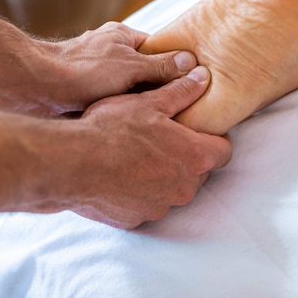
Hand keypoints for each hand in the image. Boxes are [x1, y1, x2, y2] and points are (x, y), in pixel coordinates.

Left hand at [41, 21, 197, 113]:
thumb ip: (160, 66)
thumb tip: (191, 63)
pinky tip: (129, 125)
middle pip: (143, 71)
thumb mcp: (130, 67)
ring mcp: (95, 72)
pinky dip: (119, 111)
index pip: (158, 51)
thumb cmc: (82, 70)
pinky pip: (110, 101)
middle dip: (155, 89)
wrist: (35, 87)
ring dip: (136, 103)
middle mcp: (109, 51)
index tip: (189, 88)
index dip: (174, 70)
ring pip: (127, 89)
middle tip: (176, 110)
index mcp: (122, 37)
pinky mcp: (83, 91)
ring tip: (155, 121)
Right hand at [68, 66, 231, 228]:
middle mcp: (183, 188)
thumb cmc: (113, 129)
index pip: (223, 151)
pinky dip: (140, 192)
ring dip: (163, 175)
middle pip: (198, 172)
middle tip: (163, 138)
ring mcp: (160, 207)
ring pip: (172, 189)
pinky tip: (121, 175)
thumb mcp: (149, 102)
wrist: (74, 163)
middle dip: (186, 156)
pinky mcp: (136, 219)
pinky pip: (147, 203)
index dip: (213, 138)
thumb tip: (202, 78)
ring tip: (138, 156)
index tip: (197, 129)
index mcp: (194, 157)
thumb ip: (181, 92)